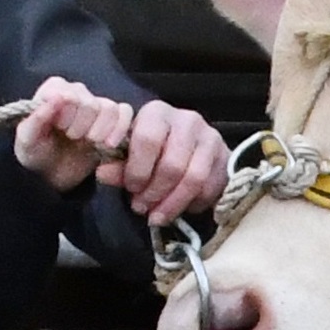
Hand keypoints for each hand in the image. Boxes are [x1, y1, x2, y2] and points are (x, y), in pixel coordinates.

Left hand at [11, 78, 132, 193]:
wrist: (50, 176)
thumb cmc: (34, 153)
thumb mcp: (26, 139)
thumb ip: (37, 118)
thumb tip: (59, 97)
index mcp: (54, 89)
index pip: (71, 94)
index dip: (68, 115)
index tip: (59, 129)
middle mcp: (77, 92)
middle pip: (92, 104)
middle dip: (83, 127)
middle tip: (72, 139)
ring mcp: (96, 105)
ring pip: (110, 109)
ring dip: (102, 131)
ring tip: (90, 143)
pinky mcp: (112, 120)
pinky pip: (126, 113)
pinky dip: (121, 129)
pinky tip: (109, 144)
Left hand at [112, 97, 228, 226]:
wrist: (188, 146)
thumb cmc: (152, 150)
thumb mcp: (130, 154)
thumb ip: (117, 166)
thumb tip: (102, 174)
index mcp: (158, 113)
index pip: (147, 140)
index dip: (137, 170)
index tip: (131, 189)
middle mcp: (188, 120)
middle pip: (172, 165)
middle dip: (155, 193)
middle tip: (142, 208)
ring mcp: (211, 138)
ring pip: (194, 179)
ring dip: (173, 204)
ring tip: (158, 216)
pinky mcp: (226, 158)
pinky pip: (211, 188)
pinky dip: (194, 204)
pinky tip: (181, 208)